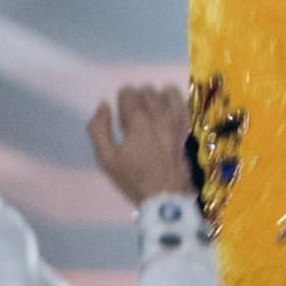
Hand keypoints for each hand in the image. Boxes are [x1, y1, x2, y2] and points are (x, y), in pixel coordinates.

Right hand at [87, 79, 198, 205]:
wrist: (166, 196)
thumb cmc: (133, 179)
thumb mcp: (106, 159)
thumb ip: (98, 128)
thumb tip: (104, 105)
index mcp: (138, 119)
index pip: (127, 91)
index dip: (121, 106)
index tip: (123, 125)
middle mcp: (160, 113)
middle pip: (145, 89)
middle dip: (137, 102)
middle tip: (135, 126)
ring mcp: (177, 119)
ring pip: (165, 91)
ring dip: (156, 100)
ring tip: (151, 119)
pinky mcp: (187, 127)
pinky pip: (182, 102)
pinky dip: (173, 103)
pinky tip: (167, 116)